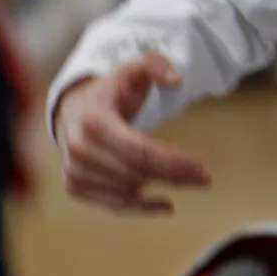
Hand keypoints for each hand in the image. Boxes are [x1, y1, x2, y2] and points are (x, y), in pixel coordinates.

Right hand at [57, 53, 210, 214]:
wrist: (72, 110)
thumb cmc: (110, 93)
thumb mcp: (132, 71)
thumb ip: (156, 66)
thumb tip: (178, 81)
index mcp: (94, 121)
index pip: (140, 151)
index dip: (173, 162)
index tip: (202, 167)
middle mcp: (80, 149)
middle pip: (137, 173)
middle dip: (175, 176)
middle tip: (204, 178)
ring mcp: (74, 171)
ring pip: (128, 190)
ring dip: (161, 187)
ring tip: (187, 180)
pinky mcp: (75, 187)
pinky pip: (114, 205)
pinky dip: (141, 209)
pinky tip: (167, 205)